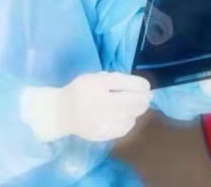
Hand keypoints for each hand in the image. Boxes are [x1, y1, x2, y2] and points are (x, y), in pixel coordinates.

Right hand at [21, 72, 151, 142]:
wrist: (61, 113)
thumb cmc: (80, 91)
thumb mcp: (94, 77)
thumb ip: (114, 79)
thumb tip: (139, 86)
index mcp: (98, 84)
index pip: (126, 83)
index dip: (141, 85)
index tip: (147, 86)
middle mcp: (101, 101)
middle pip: (133, 100)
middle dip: (145, 98)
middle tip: (148, 97)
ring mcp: (102, 119)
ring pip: (131, 115)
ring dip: (139, 110)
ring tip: (139, 106)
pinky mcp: (102, 133)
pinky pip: (125, 128)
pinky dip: (130, 121)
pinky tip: (127, 117)